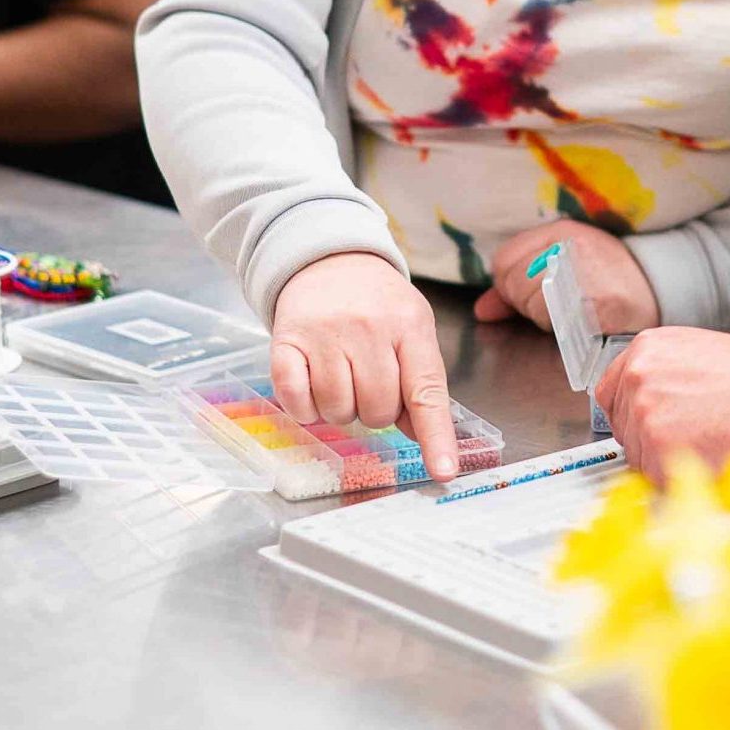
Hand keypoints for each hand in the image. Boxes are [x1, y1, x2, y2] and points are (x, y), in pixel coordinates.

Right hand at [270, 250, 459, 480]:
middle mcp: (368, 329)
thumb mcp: (412, 328)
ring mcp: (325, 335)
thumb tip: (424, 436)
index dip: (436, 436)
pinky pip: (297, 402)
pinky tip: (313, 381)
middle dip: (374, 410)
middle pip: (378, 411)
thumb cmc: (377, 302)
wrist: (329, 258)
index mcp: (409, 326)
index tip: (444, 471)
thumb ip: (420, 380)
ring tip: (341, 375)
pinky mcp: (286, 341)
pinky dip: (305, 406)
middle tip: (368, 381)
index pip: (426, 391)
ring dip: (340, 408)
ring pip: (337, 412)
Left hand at [473, 221, 660, 334]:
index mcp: (559, 231)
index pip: (504, 260)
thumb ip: (517, 281)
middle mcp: (568, 247)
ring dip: (543, 318)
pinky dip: (561, 329)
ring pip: (531, 305)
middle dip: (525, 303)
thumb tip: (483, 311)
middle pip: (513, 284)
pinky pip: (555, 322)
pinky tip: (579, 321)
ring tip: (569, 311)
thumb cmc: (605, 275)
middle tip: (552, 304)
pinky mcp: (595, 303)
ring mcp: (582, 274)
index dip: (508, 284)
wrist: (657, 286)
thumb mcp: (563, 261)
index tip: (529, 291)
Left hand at [594, 327, 729, 477]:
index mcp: (649, 348)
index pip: (610, 392)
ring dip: (667, 463)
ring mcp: (646, 411)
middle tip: (693, 440)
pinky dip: (680, 481)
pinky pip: (656, 479)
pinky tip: (712, 459)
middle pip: (624, 429)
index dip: (629, 416)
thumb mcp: (705, 357)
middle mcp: (640, 375)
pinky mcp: (658, 447)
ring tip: (711, 445)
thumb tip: (652, 405)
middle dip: (651, 443)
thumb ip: (668, 376)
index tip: (642, 429)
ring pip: (639, 458)